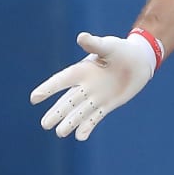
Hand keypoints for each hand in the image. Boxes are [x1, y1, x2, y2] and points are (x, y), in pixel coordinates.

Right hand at [30, 32, 157, 140]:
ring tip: (60, 133)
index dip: (48, 89)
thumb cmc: (121, 50)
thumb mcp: (109, 46)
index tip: (34, 98)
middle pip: (68, 101)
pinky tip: (80, 137)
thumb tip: (81, 37)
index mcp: (82, 70)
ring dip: (70, 122)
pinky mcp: (107, 104)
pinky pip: (95, 117)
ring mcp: (96, 96)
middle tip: (44, 125)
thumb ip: (94, 44)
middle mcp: (86, 86)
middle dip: (57, 112)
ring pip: (79, 112)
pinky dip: (88, 127)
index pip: (62, 80)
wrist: (139, 61)